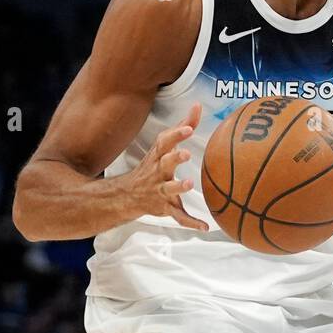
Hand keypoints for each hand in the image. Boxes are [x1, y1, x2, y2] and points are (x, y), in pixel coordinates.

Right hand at [125, 101, 208, 229]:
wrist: (128, 195)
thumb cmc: (153, 165)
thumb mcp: (164, 146)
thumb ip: (183, 126)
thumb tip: (198, 105)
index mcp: (159, 156)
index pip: (166, 142)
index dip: (176, 134)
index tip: (189, 128)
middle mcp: (158, 172)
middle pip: (165, 163)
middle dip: (175, 158)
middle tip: (187, 154)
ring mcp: (160, 190)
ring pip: (169, 189)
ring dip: (179, 187)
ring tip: (189, 184)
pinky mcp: (165, 207)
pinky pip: (179, 216)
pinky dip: (191, 223)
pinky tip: (204, 227)